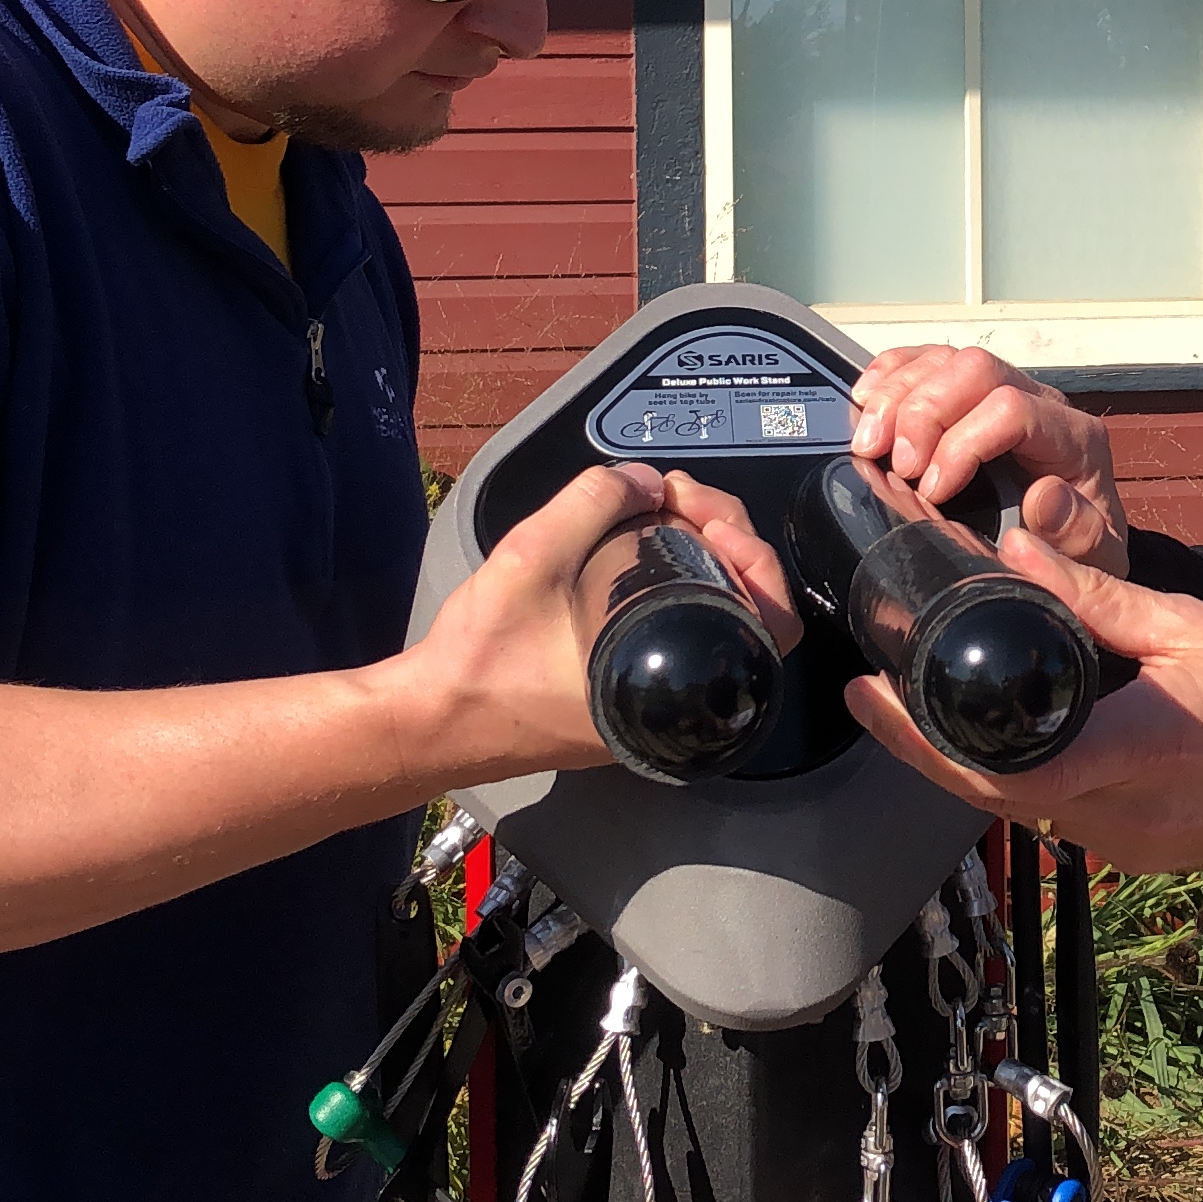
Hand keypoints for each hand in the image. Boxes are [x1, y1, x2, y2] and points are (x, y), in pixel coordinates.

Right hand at [383, 463, 797, 787]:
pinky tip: (638, 550)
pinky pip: (678, 630)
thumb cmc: (480, 659)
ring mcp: (653, 700)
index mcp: (673, 683)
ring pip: (713, 617)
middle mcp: (676, 702)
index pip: (770, 623)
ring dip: (697, 555)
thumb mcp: (532, 556)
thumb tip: (645, 480)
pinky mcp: (626, 692)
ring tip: (657, 513)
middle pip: (747, 609)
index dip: (754, 554)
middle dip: (720, 536)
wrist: (431, 721)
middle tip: (672, 497)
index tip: (702, 511)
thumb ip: (594, 502)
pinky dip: (672, 583)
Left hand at [841, 531, 1202, 873]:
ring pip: (1021, 811)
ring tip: (918, 705)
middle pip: (994, 795)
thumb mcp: (1192, 625)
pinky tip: (995, 736)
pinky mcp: (1136, 852)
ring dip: (966, 765)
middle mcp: (1124, 815)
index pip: (1009, 765)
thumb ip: (1096, 596)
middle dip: (923, 750)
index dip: (929, 740)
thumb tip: (1015, 549)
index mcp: (1139, 751)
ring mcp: (1130, 845)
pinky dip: (1016, 778)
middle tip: (871, 697)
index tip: (879, 696)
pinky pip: (1056, 816)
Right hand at [849, 345, 1132, 577]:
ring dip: (896, 395)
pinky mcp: (969, 393)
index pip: (1012, 409)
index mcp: (1075, 438)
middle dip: (922, 413)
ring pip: (945, 359)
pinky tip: (866, 400)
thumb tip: (1044, 495)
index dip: (961, 444)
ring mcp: (1002, 389)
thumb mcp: (1092, 560)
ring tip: (869, 445)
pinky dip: (890, 373)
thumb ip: (1077, 532)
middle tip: (895, 466)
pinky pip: (926, 359)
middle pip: (974, 369)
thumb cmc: (1079, 554)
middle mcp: (1041, 401)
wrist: (1077, 547)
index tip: (930, 491)